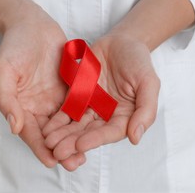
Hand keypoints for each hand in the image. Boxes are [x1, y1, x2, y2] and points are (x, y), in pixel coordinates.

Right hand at [0, 6, 86, 167]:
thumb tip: (14, 126)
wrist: (31, 23)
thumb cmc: (14, 46)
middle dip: (61, 149)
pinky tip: (96, 128)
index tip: (51, 161)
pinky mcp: (70, 88)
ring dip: (75, 139)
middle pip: (50, 134)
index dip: (40, 148)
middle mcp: (38, 107)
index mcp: (20, 106)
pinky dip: (84, 120)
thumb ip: (7, 99)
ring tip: (86, 154)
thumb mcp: (4, 71)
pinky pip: (78, 107)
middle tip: (74, 163)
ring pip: (66, 125)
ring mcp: (54, 98)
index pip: (30, 133)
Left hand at [42, 34, 159, 169]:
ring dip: (62, 135)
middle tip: (58, 152)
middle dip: (73, 143)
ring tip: (48, 143)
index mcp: (125, 117)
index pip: (110, 133)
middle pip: (89, 133)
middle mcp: (107, 116)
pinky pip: (66, 111)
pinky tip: (45, 128)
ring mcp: (91, 107)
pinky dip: (56, 120)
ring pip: (75, 125)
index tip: (80, 145)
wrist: (122, 40)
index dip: (95, 140)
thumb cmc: (139, 61)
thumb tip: (135, 137)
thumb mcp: (149, 82)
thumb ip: (146, 109)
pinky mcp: (77, 97)